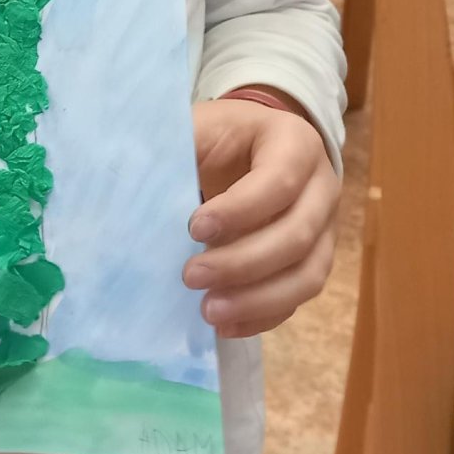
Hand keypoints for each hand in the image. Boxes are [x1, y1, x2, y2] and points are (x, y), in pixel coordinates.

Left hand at [184, 97, 338, 336]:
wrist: (245, 150)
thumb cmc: (217, 139)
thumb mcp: (199, 128)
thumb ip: (177, 146)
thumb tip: (129, 176)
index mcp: (294, 143)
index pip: (279, 181)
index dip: (239, 210)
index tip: (193, 229)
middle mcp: (321, 187)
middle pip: (298, 235)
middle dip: (243, 262)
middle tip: (190, 276)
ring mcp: (324, 229)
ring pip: (308, 274)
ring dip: (258, 300)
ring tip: (209, 311)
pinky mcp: (313, 262)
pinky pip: (298, 298)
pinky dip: (263, 316)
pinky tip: (225, 325)